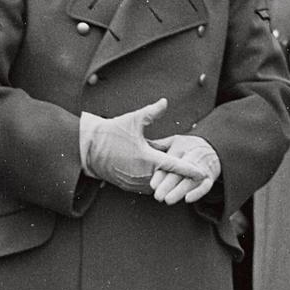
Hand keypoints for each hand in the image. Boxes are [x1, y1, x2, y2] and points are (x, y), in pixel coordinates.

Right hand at [81, 99, 208, 194]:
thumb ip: (151, 112)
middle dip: (181, 177)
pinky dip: (155, 184)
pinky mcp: (127, 186)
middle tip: (195, 176)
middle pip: (168, 179)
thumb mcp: (132, 119)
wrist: (88, 148)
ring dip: (167, 181)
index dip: (189, 169)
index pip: (174, 166)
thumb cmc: (111, 131)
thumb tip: (165, 101)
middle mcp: (142, 174)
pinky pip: (147, 188)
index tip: (202, 172)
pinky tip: (162, 179)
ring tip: (181, 179)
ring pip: (158, 186)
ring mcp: (134, 182)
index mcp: (146, 158)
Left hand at [149, 134, 221, 203]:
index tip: (153, 184)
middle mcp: (192, 157)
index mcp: (181, 148)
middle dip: (168, 185)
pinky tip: (188, 199)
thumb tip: (142, 145)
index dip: (161, 174)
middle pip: (179, 173)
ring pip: (190, 181)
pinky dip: (197, 193)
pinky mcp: (210, 177)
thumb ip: (160, 145)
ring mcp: (202, 168)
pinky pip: (205, 186)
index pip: (169, 162)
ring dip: (179, 191)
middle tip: (158, 195)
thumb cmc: (191, 145)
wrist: (215, 147)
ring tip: (169, 200)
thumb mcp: (176, 140)